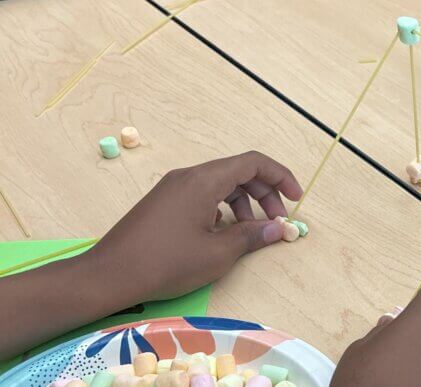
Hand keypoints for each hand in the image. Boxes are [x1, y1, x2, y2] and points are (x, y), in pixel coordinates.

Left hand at [89, 151, 302, 304]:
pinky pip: (203, 193)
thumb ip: (251, 236)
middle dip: (265, 193)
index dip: (281, 177)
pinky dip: (222, 206)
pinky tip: (222, 234)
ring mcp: (174, 187)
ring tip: (251, 231)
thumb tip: (277, 228)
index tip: (296, 199)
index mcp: (204, 180)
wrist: (107, 276)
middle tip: (276, 221)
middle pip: (239, 171)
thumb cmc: (164, 263)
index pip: (254, 162)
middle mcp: (190, 175)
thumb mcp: (216, 255)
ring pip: (221, 182)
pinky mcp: (163, 201)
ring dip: (244, 201)